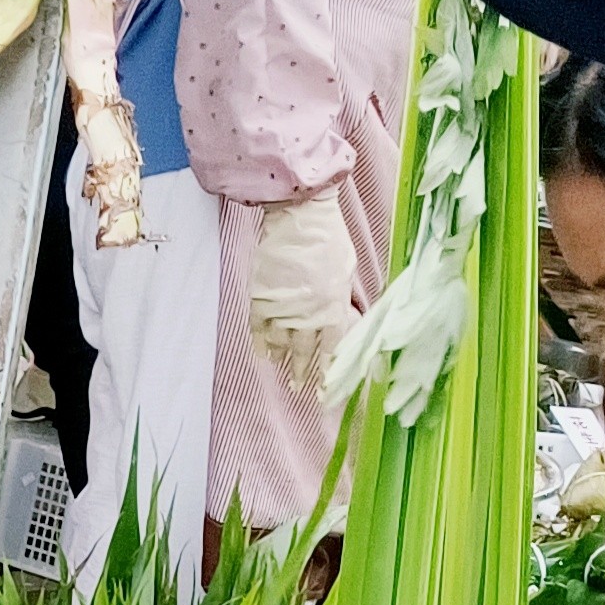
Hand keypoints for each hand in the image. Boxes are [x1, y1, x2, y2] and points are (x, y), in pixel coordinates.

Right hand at [249, 189, 361, 381]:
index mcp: (333, 308)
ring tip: (279, 366)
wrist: (299, 217)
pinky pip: (258, 329)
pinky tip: (261, 353)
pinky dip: (259, 343)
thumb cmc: (329, 238)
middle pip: (304, 351)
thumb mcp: (346, 271)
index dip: (327, 370)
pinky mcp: (261, 298)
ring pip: (280, 343)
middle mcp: (308, 315)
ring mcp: (282, 308)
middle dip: (301, 372)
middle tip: (297, 386)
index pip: (331, 349)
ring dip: (280, 358)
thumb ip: (340, 298)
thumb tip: (338, 316)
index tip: (324, 387)